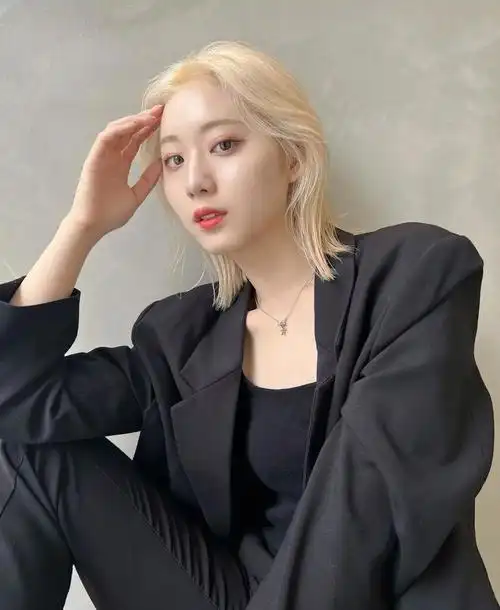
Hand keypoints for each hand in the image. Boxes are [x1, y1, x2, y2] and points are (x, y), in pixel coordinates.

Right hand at [67, 104, 163, 237]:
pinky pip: (105, 139)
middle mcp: (111, 157)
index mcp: (121, 164)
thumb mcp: (136, 195)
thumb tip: (160, 164)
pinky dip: (119, 129)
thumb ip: (148, 180)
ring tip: (149, 116)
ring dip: (132, 121)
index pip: (135, 141)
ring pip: (116, 131)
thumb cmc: (111, 214)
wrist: (94, 225)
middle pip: (127, 132)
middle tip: (159, 110)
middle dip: (143, 120)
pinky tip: (133, 125)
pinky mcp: (93, 159)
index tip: (162, 121)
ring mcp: (101, 157)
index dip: (147, 130)